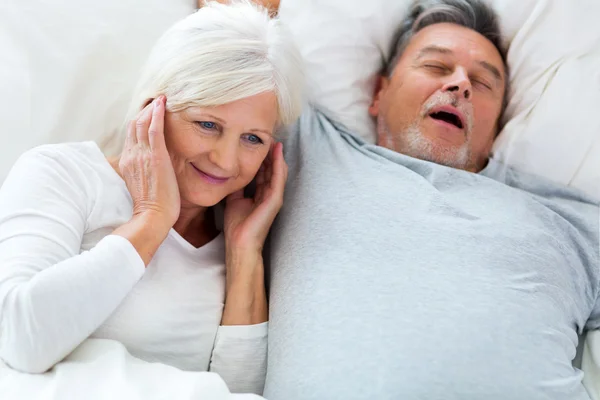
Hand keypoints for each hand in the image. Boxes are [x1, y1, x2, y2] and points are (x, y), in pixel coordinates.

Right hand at [119, 96, 179, 231]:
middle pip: (135, 125)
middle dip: (145, 111)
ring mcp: (142, 155)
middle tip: (156, 100)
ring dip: (152, 109)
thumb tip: (151, 169)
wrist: (152, 217)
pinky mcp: (155, 156)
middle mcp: (132, 155)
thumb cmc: (152, 207)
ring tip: (161, 98)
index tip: (148, 113)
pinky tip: (163, 104)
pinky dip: (157, 114)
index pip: (132, 135)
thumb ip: (144, 173)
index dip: (139, 121)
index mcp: (128, 162)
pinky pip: (154, 129)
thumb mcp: (143, 185)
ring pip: (143, 124)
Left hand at [223, 142, 287, 252]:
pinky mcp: (275, 200)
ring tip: (275, 141)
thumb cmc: (237, 226)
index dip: (261, 158)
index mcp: (260, 195)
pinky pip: (278, 179)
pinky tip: (277, 153)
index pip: (263, 172)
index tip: (257, 143)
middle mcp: (269, 195)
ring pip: (277, 172)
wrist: (239, 243)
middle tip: (268, 137)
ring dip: (277, 156)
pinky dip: (278, 165)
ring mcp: (274, 197)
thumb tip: (229, 174)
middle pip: (271, 169)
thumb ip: (235, 188)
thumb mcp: (233, 200)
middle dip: (270, 154)